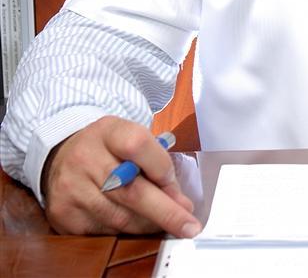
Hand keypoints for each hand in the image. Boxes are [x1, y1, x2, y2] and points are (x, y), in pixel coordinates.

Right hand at [41, 116, 200, 236]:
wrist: (62, 157)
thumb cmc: (107, 148)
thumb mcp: (129, 137)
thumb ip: (154, 161)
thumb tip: (179, 202)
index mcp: (107, 131)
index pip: (138, 145)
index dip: (161, 169)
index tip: (178, 188)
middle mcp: (85, 157)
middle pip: (131, 190)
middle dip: (166, 211)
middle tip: (188, 225)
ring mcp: (71, 188)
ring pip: (120, 217)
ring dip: (148, 225)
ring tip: (164, 224)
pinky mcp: (63, 215)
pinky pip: (104, 232)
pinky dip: (126, 233)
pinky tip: (137, 227)